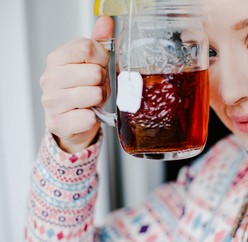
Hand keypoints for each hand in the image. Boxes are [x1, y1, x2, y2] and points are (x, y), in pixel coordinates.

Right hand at [40, 16, 114, 153]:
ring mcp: (52, 101)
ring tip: (93, 101)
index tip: (101, 66)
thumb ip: (99, 42)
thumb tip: (106, 21)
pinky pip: (89, 117)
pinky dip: (94, 118)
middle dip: (103, 82)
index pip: (87, 48)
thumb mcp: (92, 63)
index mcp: (57, 59)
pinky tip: (86, 114)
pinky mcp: (58, 123)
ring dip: (100, 99)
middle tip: (96, 87)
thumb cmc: (84, 89)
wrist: (73, 121)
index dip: (102, 58)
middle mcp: (50, 78)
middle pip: (94, 72)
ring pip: (94, 94)